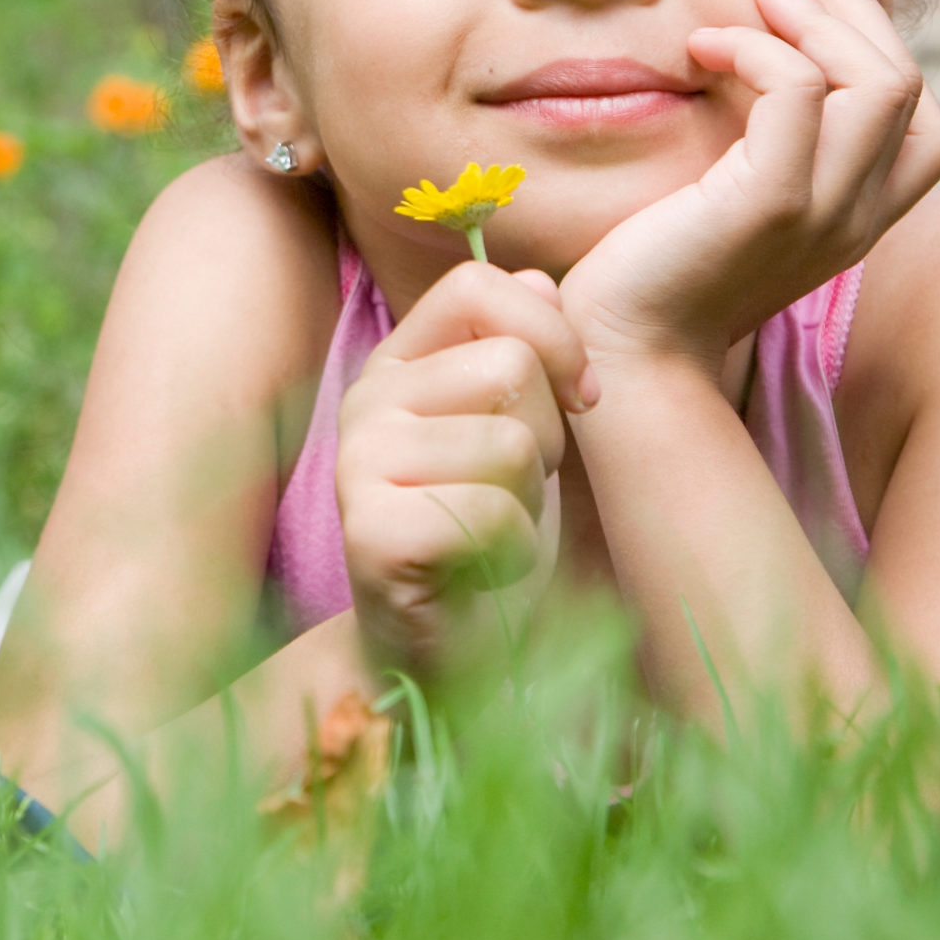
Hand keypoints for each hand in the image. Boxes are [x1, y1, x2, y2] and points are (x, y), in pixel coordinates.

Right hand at [336, 260, 589, 679]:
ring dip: (531, 503)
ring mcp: (357, 465)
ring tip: (496, 534)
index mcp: (400, 363)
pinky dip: (513, 554)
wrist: (454, 659)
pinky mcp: (370, 534)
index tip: (582, 399)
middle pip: (510, 366)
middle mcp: (365, 401)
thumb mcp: (524, 430)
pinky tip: (482, 575)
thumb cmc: (493, 538)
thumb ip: (527, 350)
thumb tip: (539, 280)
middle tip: (516, 493)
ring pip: (510, 443)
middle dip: (549, 439)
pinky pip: (490, 513)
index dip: (552, 333)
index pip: (477, 285)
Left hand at [557, 0, 939, 368]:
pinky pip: (797, 91)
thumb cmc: (657, 270)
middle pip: (909, 84)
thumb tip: (766, 58)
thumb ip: (765, 147)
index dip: (883, 46)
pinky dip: (756, 48)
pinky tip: (701, 48)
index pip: (928, 124)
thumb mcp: (732, 202)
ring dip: (814, 18)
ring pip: (877, 81)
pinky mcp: (768, 204)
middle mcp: (855, 218)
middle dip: (851, 9)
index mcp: (856, 220)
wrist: (620, 349)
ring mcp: (821, 213)